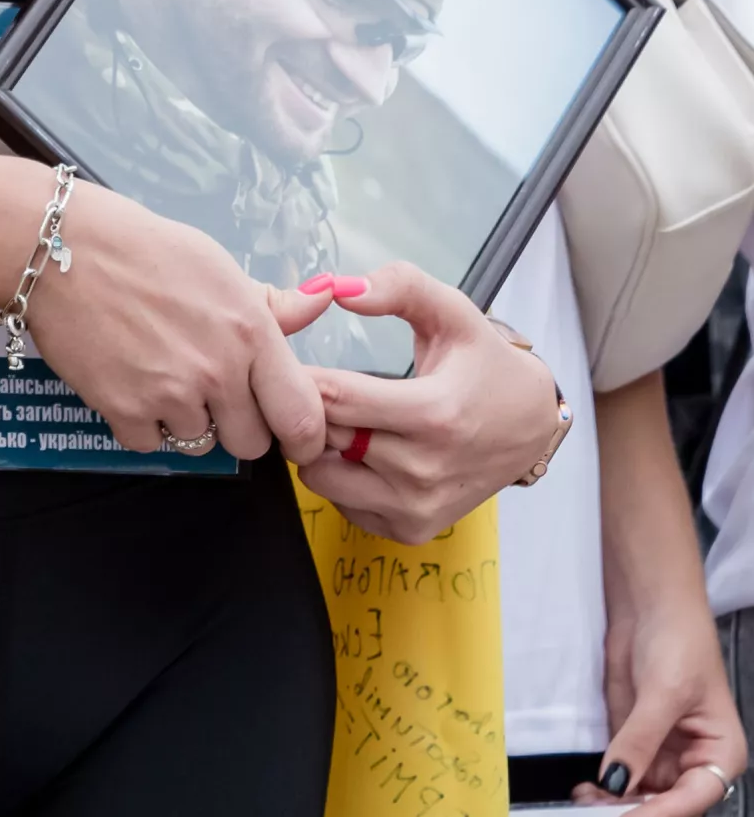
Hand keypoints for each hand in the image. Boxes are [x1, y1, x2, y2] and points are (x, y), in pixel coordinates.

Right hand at [0, 156, 333, 461]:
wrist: (64, 250)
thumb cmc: (145, 249)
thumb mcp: (218, 266)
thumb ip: (271, 303)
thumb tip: (322, 302)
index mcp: (250, 330)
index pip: (301, 414)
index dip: (303, 436)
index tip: (296, 438)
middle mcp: (217, 370)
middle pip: (252, 443)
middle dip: (239, 425)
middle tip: (215, 394)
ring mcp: (170, 395)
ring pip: (200, 444)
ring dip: (187, 421)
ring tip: (165, 377)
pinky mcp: (124, 411)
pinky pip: (150, 444)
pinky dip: (143, 425)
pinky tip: (133, 384)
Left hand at [296, 263, 563, 543]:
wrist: (530, 427)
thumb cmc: (485, 366)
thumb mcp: (453, 312)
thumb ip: (400, 287)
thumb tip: (341, 289)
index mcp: (433, 413)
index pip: (335, 398)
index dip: (301, 376)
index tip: (286, 359)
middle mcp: (423, 469)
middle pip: (322, 437)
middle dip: (305, 407)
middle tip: (306, 385)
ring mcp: (416, 506)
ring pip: (320, 476)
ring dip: (318, 445)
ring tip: (339, 417)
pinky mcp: (411, 529)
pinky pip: (341, 503)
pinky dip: (339, 476)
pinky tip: (360, 450)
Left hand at [571, 592, 745, 816]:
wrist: (650, 603)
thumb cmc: (678, 641)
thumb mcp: (664, 691)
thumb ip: (640, 740)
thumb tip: (617, 782)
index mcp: (721, 754)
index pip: (692, 800)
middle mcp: (694, 762)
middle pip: (667, 807)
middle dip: (634, 816)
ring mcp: (662, 754)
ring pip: (641, 798)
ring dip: (613, 807)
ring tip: (583, 807)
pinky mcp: (633, 742)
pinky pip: (620, 777)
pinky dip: (604, 788)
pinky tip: (584, 790)